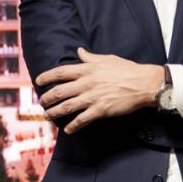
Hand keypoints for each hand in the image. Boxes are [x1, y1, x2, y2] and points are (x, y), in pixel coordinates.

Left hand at [35, 48, 164, 133]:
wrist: (144, 84)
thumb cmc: (127, 70)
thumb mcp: (107, 59)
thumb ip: (90, 57)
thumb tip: (79, 51)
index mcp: (87, 69)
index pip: (60, 72)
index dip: (46, 77)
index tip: (38, 81)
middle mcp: (86, 83)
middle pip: (59, 92)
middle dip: (47, 98)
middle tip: (42, 103)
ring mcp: (92, 97)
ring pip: (66, 107)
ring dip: (54, 113)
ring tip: (48, 116)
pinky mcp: (100, 110)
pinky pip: (81, 120)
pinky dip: (72, 126)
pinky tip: (67, 130)